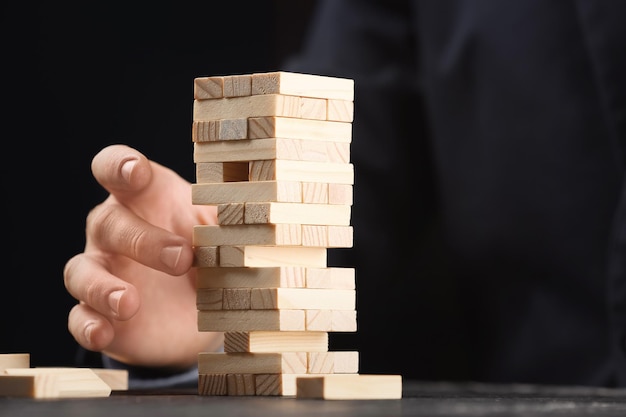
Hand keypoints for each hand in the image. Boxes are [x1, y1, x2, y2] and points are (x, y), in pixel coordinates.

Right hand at [63, 144, 221, 369]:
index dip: (120, 166)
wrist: (199, 311)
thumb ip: (226, 217)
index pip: (116, 169)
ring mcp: (102, 272)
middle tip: (181, 259)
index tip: (136, 172)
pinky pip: (80, 318)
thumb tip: (253, 208)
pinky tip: (104, 333)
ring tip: (129, 303)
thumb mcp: (220, 229)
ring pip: (82, 271)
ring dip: (103, 287)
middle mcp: (114, 231)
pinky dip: (88, 326)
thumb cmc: (205, 251)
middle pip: (108, 223)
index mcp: (142, 198)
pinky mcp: (99, 313)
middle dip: (142, 240)